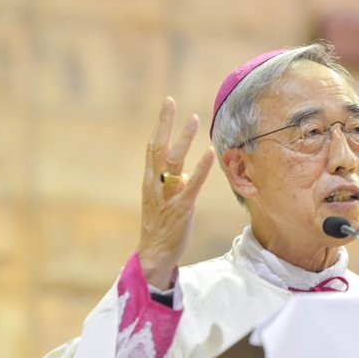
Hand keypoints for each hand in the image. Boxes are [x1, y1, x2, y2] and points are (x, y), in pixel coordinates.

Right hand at [137, 97, 214, 287]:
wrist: (154, 256)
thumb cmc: (160, 228)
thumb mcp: (162, 202)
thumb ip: (172, 186)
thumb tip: (184, 173)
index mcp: (149, 182)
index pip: (152, 148)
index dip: (160, 125)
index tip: (167, 105)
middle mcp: (155, 185)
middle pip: (157, 148)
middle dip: (164, 123)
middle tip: (170, 101)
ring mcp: (167, 196)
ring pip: (173, 162)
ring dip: (184, 139)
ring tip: (194, 119)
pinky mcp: (181, 208)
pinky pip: (191, 184)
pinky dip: (200, 168)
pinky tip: (208, 153)